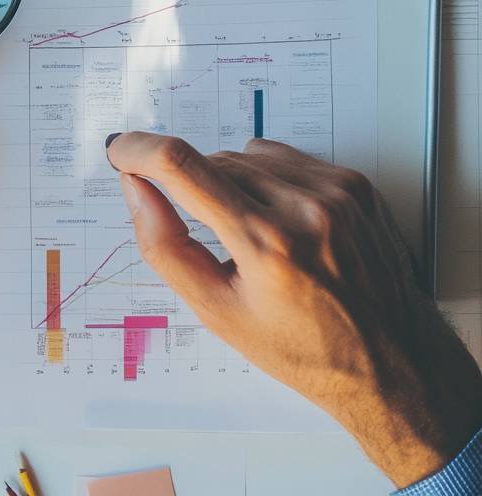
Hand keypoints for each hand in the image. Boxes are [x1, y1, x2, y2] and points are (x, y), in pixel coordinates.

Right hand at [108, 133, 481, 488]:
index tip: (120, 150)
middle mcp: (303, 206)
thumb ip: (164, 246)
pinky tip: (282, 219)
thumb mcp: (217, 312)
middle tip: (213, 236)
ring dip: (232, 182)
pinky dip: (268, 178)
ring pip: (246, 155)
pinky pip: (284, 156)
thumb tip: (135, 186)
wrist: (392, 364)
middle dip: (194, 187)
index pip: (181, 165)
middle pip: (211, 161)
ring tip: (253, 233)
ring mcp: (335, 190)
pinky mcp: (355, 183)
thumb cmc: (302, 347)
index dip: (138, 150)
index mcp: (264, 243)